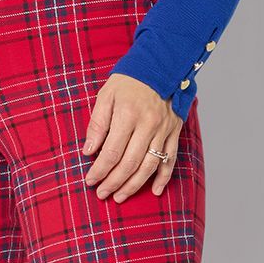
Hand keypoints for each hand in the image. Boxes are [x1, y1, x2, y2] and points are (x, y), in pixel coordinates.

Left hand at [81, 73, 182, 200]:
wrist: (161, 65)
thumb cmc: (129, 81)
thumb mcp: (105, 96)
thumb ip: (97, 124)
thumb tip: (88, 151)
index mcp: (127, 115)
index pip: (111, 151)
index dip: (99, 170)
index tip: (90, 180)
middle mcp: (147, 125)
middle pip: (129, 163)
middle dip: (114, 182)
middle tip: (102, 194)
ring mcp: (163, 130)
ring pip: (149, 166)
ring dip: (134, 185)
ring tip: (120, 197)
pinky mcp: (174, 132)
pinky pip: (170, 159)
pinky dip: (164, 178)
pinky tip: (156, 191)